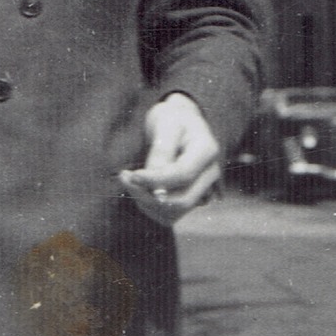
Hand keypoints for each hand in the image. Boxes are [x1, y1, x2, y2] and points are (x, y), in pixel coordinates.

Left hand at [119, 94, 221, 225]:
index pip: (183, 175)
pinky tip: (139, 190)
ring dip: (146, 204)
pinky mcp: (192, 200)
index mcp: (208, 151)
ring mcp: (204, 190)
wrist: (181, 124)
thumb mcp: (166, 124)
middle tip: (124, 176)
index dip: (154, 179)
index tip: (130, 174)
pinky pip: (170, 216)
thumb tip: (155, 187)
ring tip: (129, 181)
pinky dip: (150, 208)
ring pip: (174, 213)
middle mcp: (211, 175)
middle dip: (148, 195)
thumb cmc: (173, 119)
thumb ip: (162, 153)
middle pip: (182, 201)